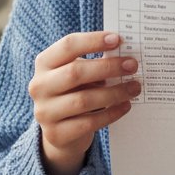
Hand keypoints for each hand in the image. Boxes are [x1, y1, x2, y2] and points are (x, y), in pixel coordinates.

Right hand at [28, 31, 140, 174]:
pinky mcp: (56, 134)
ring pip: (83, 100)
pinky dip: (111, 113)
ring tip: (134, 87)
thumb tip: (125, 57)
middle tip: (132, 65)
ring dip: (114, 93)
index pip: (68, 45)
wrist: (60, 130)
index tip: (118, 40)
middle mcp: (39, 86)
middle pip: (75, 72)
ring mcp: (45, 112)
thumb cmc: (75, 91)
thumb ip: (94, 63)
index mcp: (45, 63)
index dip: (93, 41)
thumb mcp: (79, 73)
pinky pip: (88, 122)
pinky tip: (126, 106)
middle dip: (108, 67)